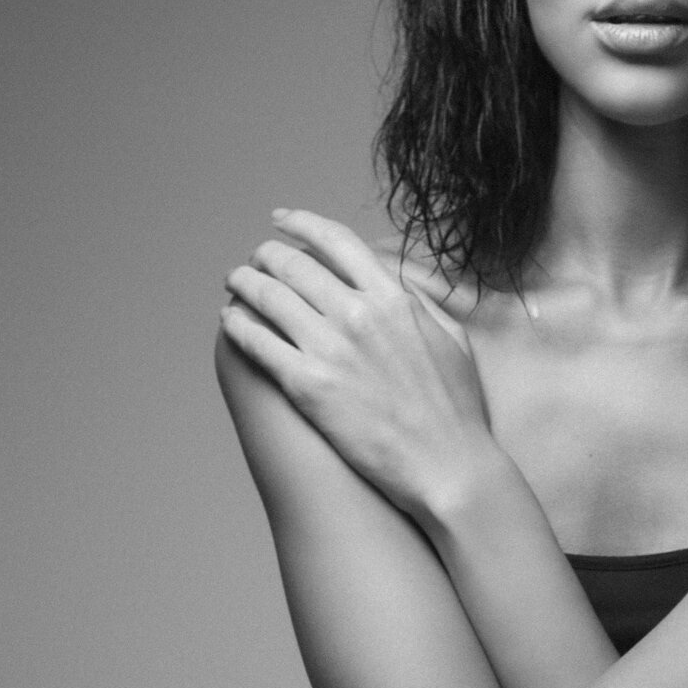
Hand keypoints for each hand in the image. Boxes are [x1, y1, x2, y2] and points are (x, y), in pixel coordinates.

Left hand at [221, 209, 494, 522]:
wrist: (448, 466)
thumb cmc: (456, 411)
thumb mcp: (451, 338)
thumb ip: (419, 302)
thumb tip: (396, 280)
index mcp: (393, 298)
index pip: (336, 241)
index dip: (301, 224)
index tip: (281, 222)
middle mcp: (358, 314)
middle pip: (293, 264)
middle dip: (266, 255)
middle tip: (254, 260)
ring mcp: (330, 349)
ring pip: (267, 295)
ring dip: (244, 283)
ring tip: (235, 283)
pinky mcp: (307, 385)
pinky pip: (256, 341)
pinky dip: (237, 324)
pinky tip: (231, 321)